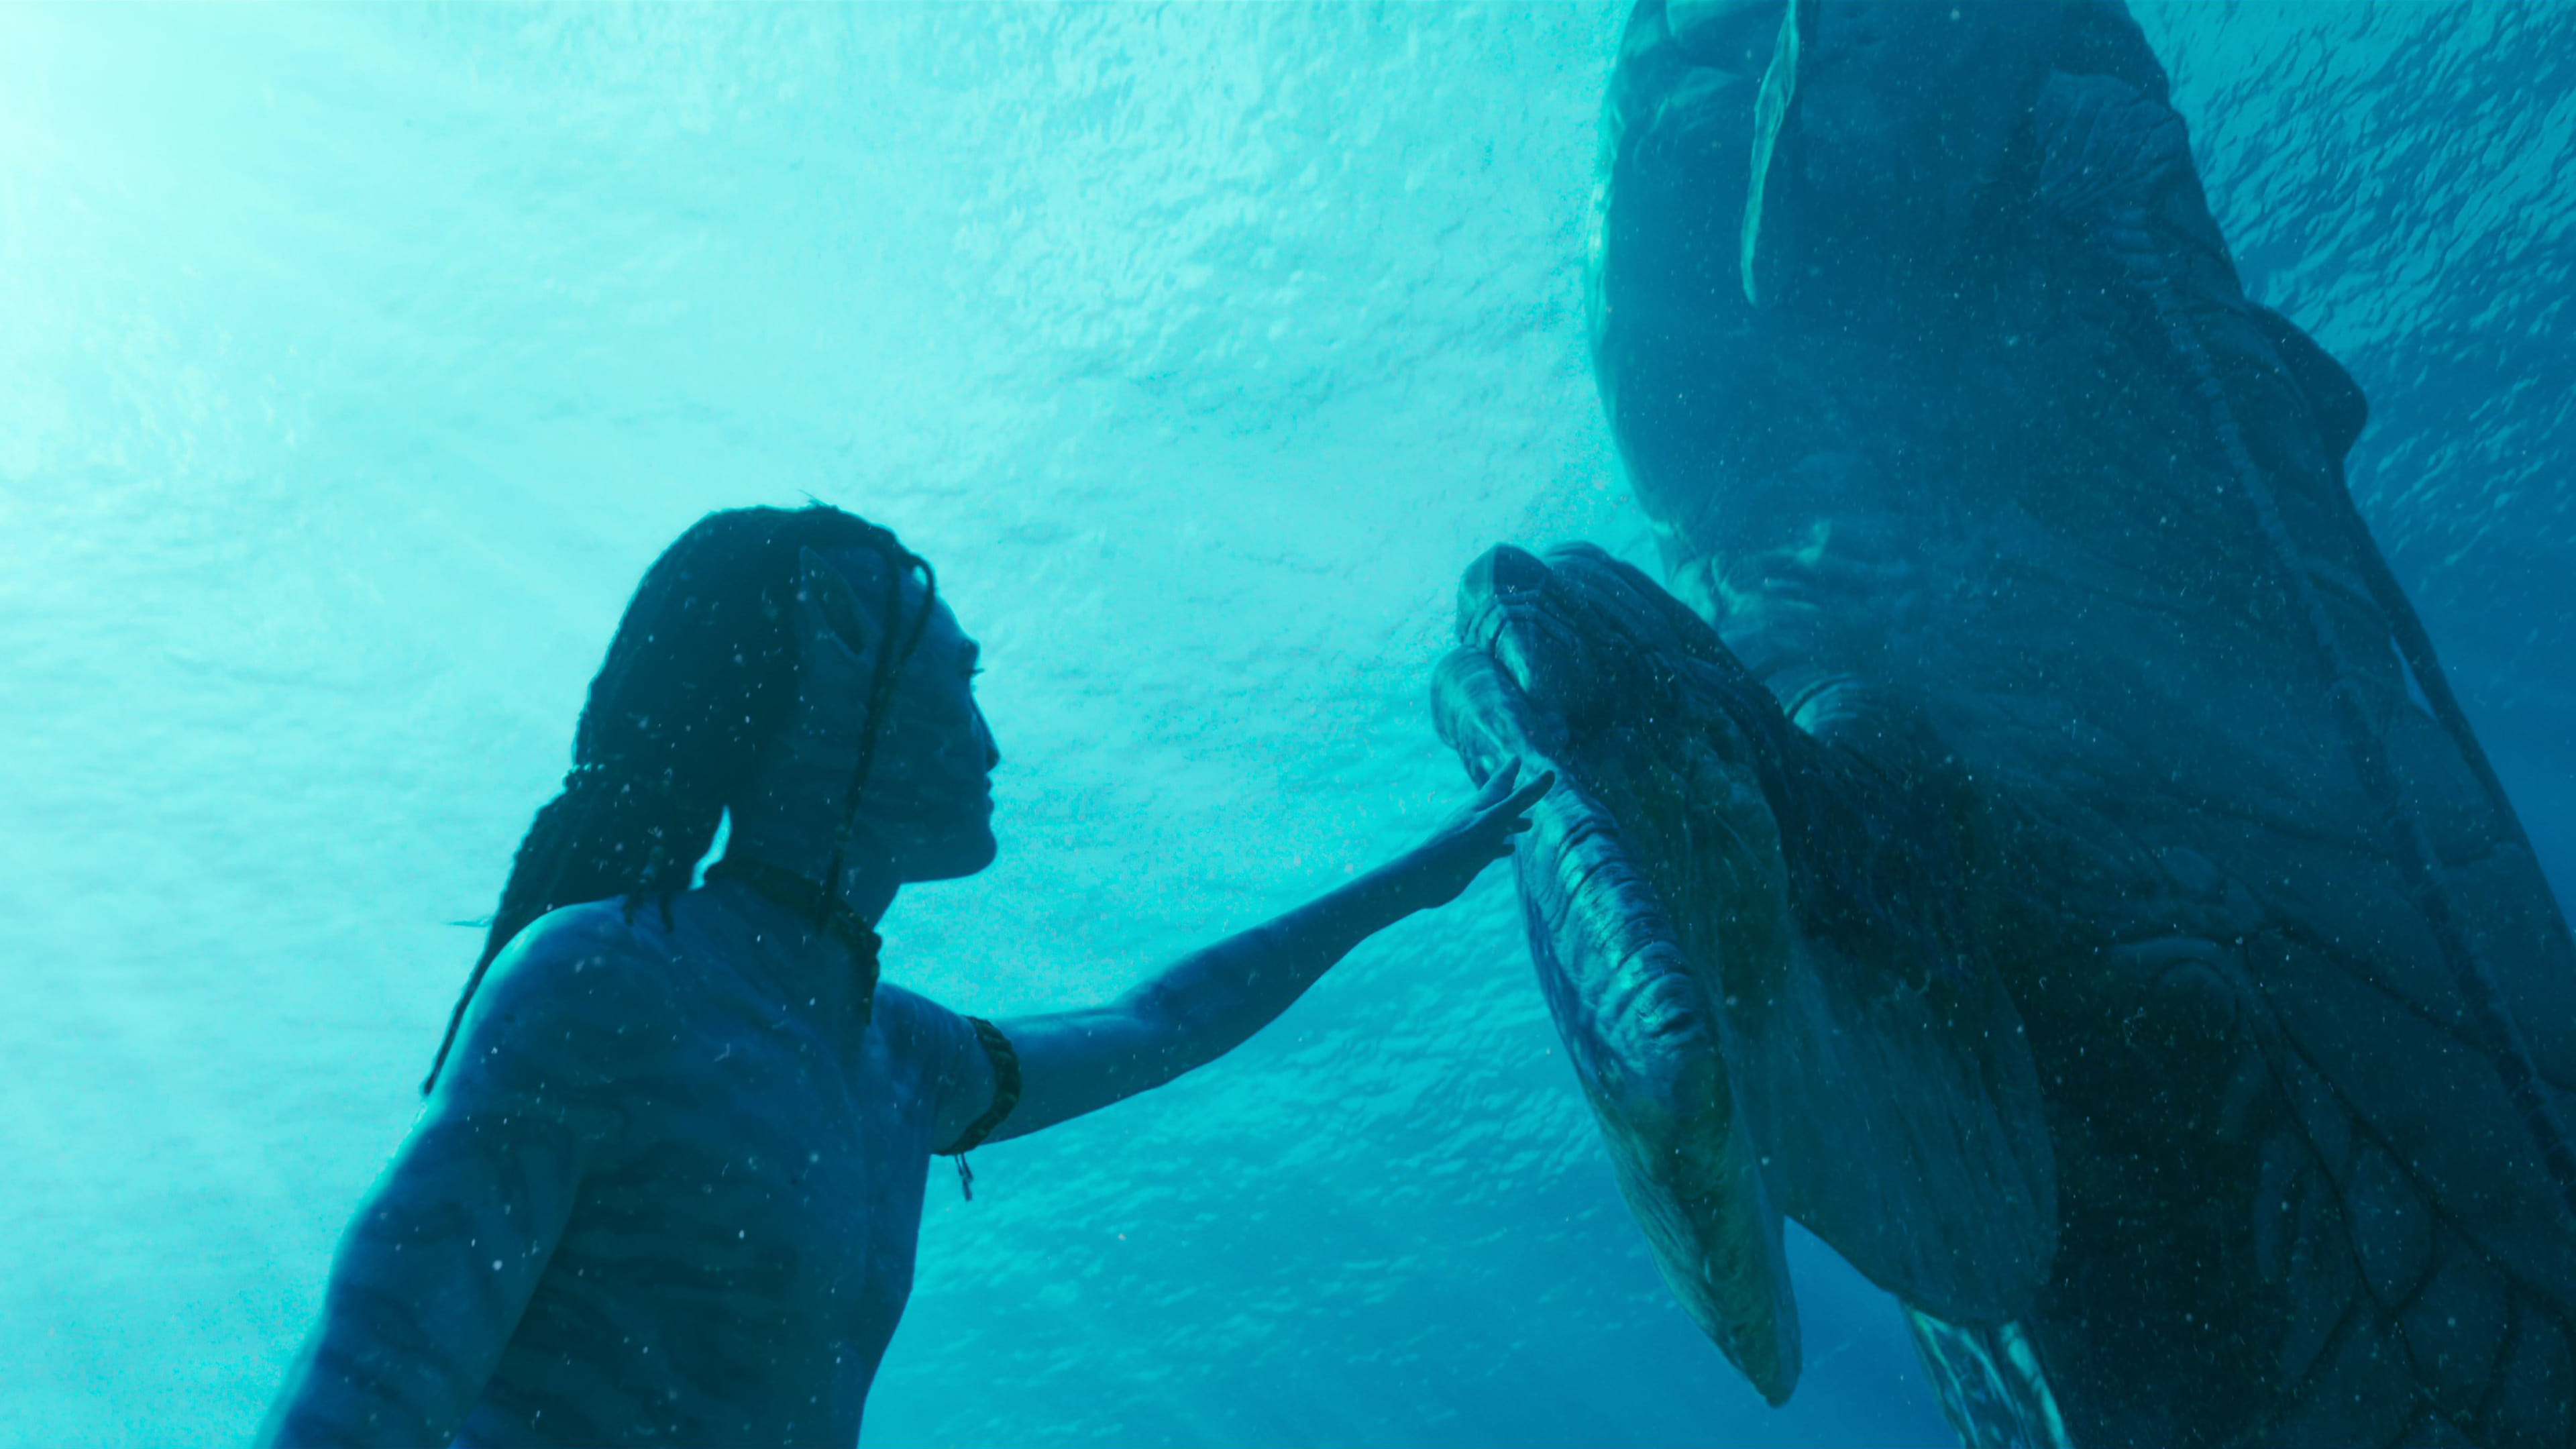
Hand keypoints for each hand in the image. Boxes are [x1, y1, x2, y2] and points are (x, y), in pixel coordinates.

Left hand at [1397, 761, 1555, 910]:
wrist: (1429, 875)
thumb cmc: (1463, 845)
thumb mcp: (1498, 819)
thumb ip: (1523, 798)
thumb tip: (1550, 774)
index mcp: (1483, 804)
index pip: (1500, 782)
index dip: (1510, 770)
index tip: (1516, 758)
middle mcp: (1477, 817)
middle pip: (1499, 802)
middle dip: (1514, 794)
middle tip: (1525, 787)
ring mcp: (1472, 837)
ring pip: (1496, 825)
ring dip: (1512, 821)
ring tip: (1529, 824)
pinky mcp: (1469, 856)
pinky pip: (1490, 846)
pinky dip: (1502, 844)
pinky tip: (1508, 849)